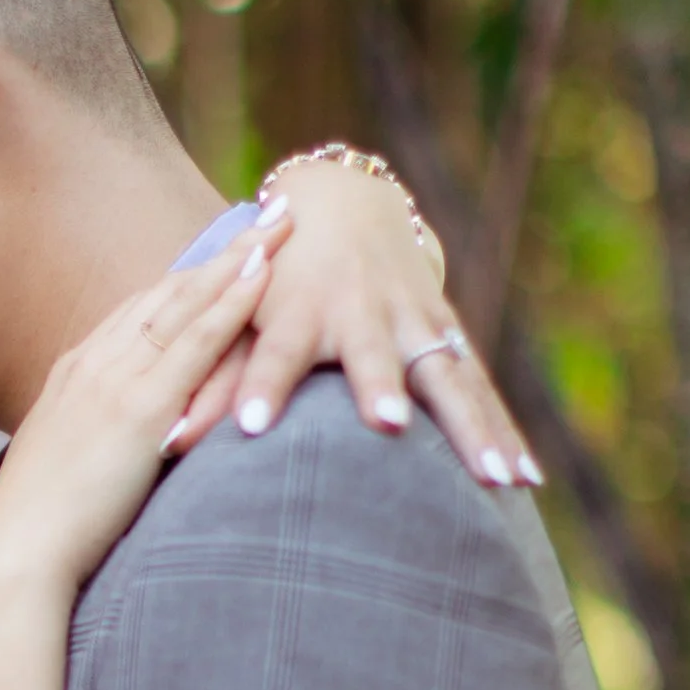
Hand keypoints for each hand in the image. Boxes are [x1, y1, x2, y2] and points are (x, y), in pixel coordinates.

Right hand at [0, 215, 289, 602]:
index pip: (140, 312)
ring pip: (186, 303)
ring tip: (280, 226)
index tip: (221, 253)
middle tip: (267, 216)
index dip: (186, 279)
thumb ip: (101, 443)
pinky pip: (195, 342)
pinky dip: (230, 303)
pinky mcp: (140, 407)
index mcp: (75, 374)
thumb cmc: (39, 530)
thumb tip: (130, 450)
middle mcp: (94, 363)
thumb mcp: (67, 467)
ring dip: (237, 260)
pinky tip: (262, 276)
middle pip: (168, 292)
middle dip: (220, 252)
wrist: (15, 553)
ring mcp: (115, 380)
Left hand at [195, 153, 537, 486]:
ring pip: (447, 377)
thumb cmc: (279, 280)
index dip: (262, 384)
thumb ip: (210, 381)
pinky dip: (506, 433)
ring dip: (471, 427)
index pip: (274, 348)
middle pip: (375, 356)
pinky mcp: (450, 336)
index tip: (249, 428)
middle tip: (386, 424)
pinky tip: (528, 482)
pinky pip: (483, 392)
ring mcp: (415, 321)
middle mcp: (362, 312)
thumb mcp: (244, 317)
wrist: (348, 207)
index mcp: (300, 309)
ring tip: (494, 480)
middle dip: (384, 388)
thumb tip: (161, 443)